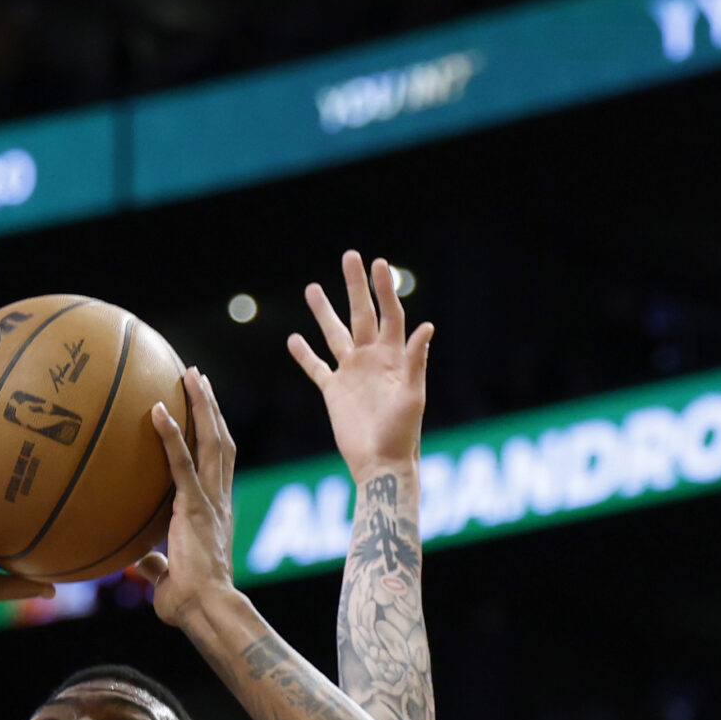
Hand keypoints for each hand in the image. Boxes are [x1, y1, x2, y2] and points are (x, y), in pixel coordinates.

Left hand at [133, 368, 240, 630]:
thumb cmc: (188, 602)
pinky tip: (157, 410)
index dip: (214, 434)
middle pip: (221, 441)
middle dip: (212, 407)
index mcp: (214, 512)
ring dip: (203, 405)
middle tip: (199, 377)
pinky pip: (182, 464)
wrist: (204, 610)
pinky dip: (171, 435)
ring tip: (192, 374)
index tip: (204, 410)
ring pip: (213, 442)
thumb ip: (155, 564)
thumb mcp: (167, 579)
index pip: (218, 464)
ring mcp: (210, 501)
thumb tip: (138, 562)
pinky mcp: (194, 508)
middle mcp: (219, 500)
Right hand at [289, 250, 432, 476]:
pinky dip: (304, 354)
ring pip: (335, 334)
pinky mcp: (333, 392)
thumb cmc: (403, 432)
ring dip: (324, 312)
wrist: (380, 462)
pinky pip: (316, 367)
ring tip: (311, 287)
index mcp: (394, 356)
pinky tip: (294, 339)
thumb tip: (426, 328)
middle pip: (361, 314)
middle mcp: (372, 359)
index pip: (389, 314)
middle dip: (355, 286)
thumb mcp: (413, 396)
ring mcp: (351, 373)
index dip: (384, 289)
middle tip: (349, 257)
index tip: (379, 263)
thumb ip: (416, 361)